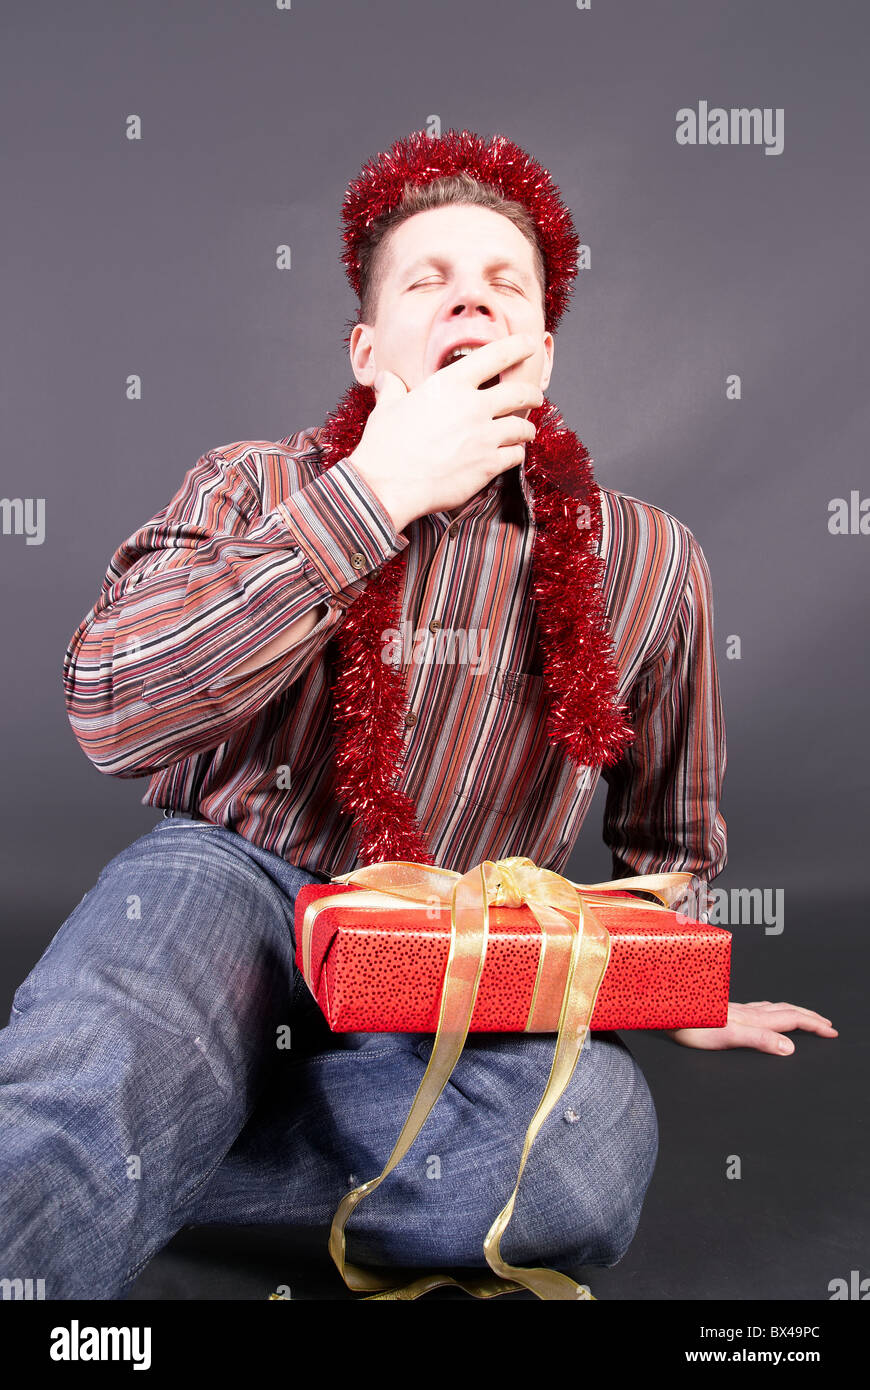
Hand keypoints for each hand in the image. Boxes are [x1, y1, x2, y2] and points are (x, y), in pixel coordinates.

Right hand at [348, 334, 543, 531]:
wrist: (388, 485)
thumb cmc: (385, 446)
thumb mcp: (387, 408)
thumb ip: (394, 389)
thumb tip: (387, 378)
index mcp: (450, 384)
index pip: (496, 355)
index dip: (518, 347)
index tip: (530, 344)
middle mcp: (473, 406)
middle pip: (520, 392)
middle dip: (533, 393)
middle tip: (536, 396)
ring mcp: (484, 437)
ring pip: (522, 427)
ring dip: (527, 428)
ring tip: (526, 431)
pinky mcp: (488, 465)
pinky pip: (515, 455)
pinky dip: (516, 453)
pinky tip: (512, 454)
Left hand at [663, 1000, 838, 1053]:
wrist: (668, 1013)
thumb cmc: (693, 1027)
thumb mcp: (728, 1037)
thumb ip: (760, 1040)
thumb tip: (790, 1048)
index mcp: (753, 1019)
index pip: (792, 1019)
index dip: (813, 1025)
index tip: (831, 1031)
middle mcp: (748, 1012)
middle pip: (787, 1010)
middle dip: (809, 1017)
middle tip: (826, 1024)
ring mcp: (737, 1010)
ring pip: (773, 1008)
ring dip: (793, 1012)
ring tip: (804, 1015)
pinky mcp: (726, 1011)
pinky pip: (759, 1008)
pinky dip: (773, 1010)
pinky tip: (765, 1011)